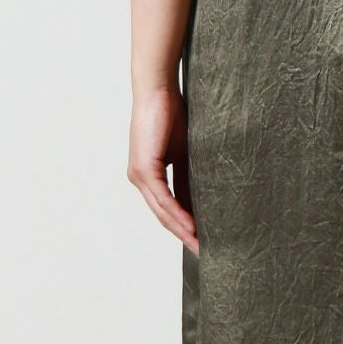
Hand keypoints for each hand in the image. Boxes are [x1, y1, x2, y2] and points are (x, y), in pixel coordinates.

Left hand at [128, 84, 197, 252]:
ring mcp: (139, 175)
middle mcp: (139, 179)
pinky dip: (179, 215)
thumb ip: (188, 175)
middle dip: (183, 235)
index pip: (166, 207)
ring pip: (162, 212)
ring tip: (201, 246)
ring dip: (182, 231)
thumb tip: (203, 197)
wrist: (158, 91)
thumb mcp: (185, 151)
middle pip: (163, 216)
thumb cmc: (173, 114)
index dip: (183, 226)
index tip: (201, 241)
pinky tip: (193, 227)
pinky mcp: (144, 169)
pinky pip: (163, 199)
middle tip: (203, 253)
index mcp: (148, 175)